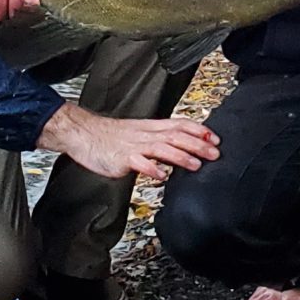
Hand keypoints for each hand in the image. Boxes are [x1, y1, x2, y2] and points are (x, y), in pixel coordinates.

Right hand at [38, 103, 221, 181]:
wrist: (84, 134)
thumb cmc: (109, 137)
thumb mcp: (137, 133)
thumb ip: (156, 141)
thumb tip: (176, 148)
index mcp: (150, 128)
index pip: (179, 124)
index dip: (198, 130)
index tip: (215, 138)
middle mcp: (145, 135)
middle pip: (176, 136)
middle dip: (198, 144)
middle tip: (215, 153)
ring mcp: (134, 146)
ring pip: (161, 148)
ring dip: (181, 156)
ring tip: (196, 164)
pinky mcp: (122, 158)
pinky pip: (139, 163)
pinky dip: (151, 169)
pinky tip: (162, 175)